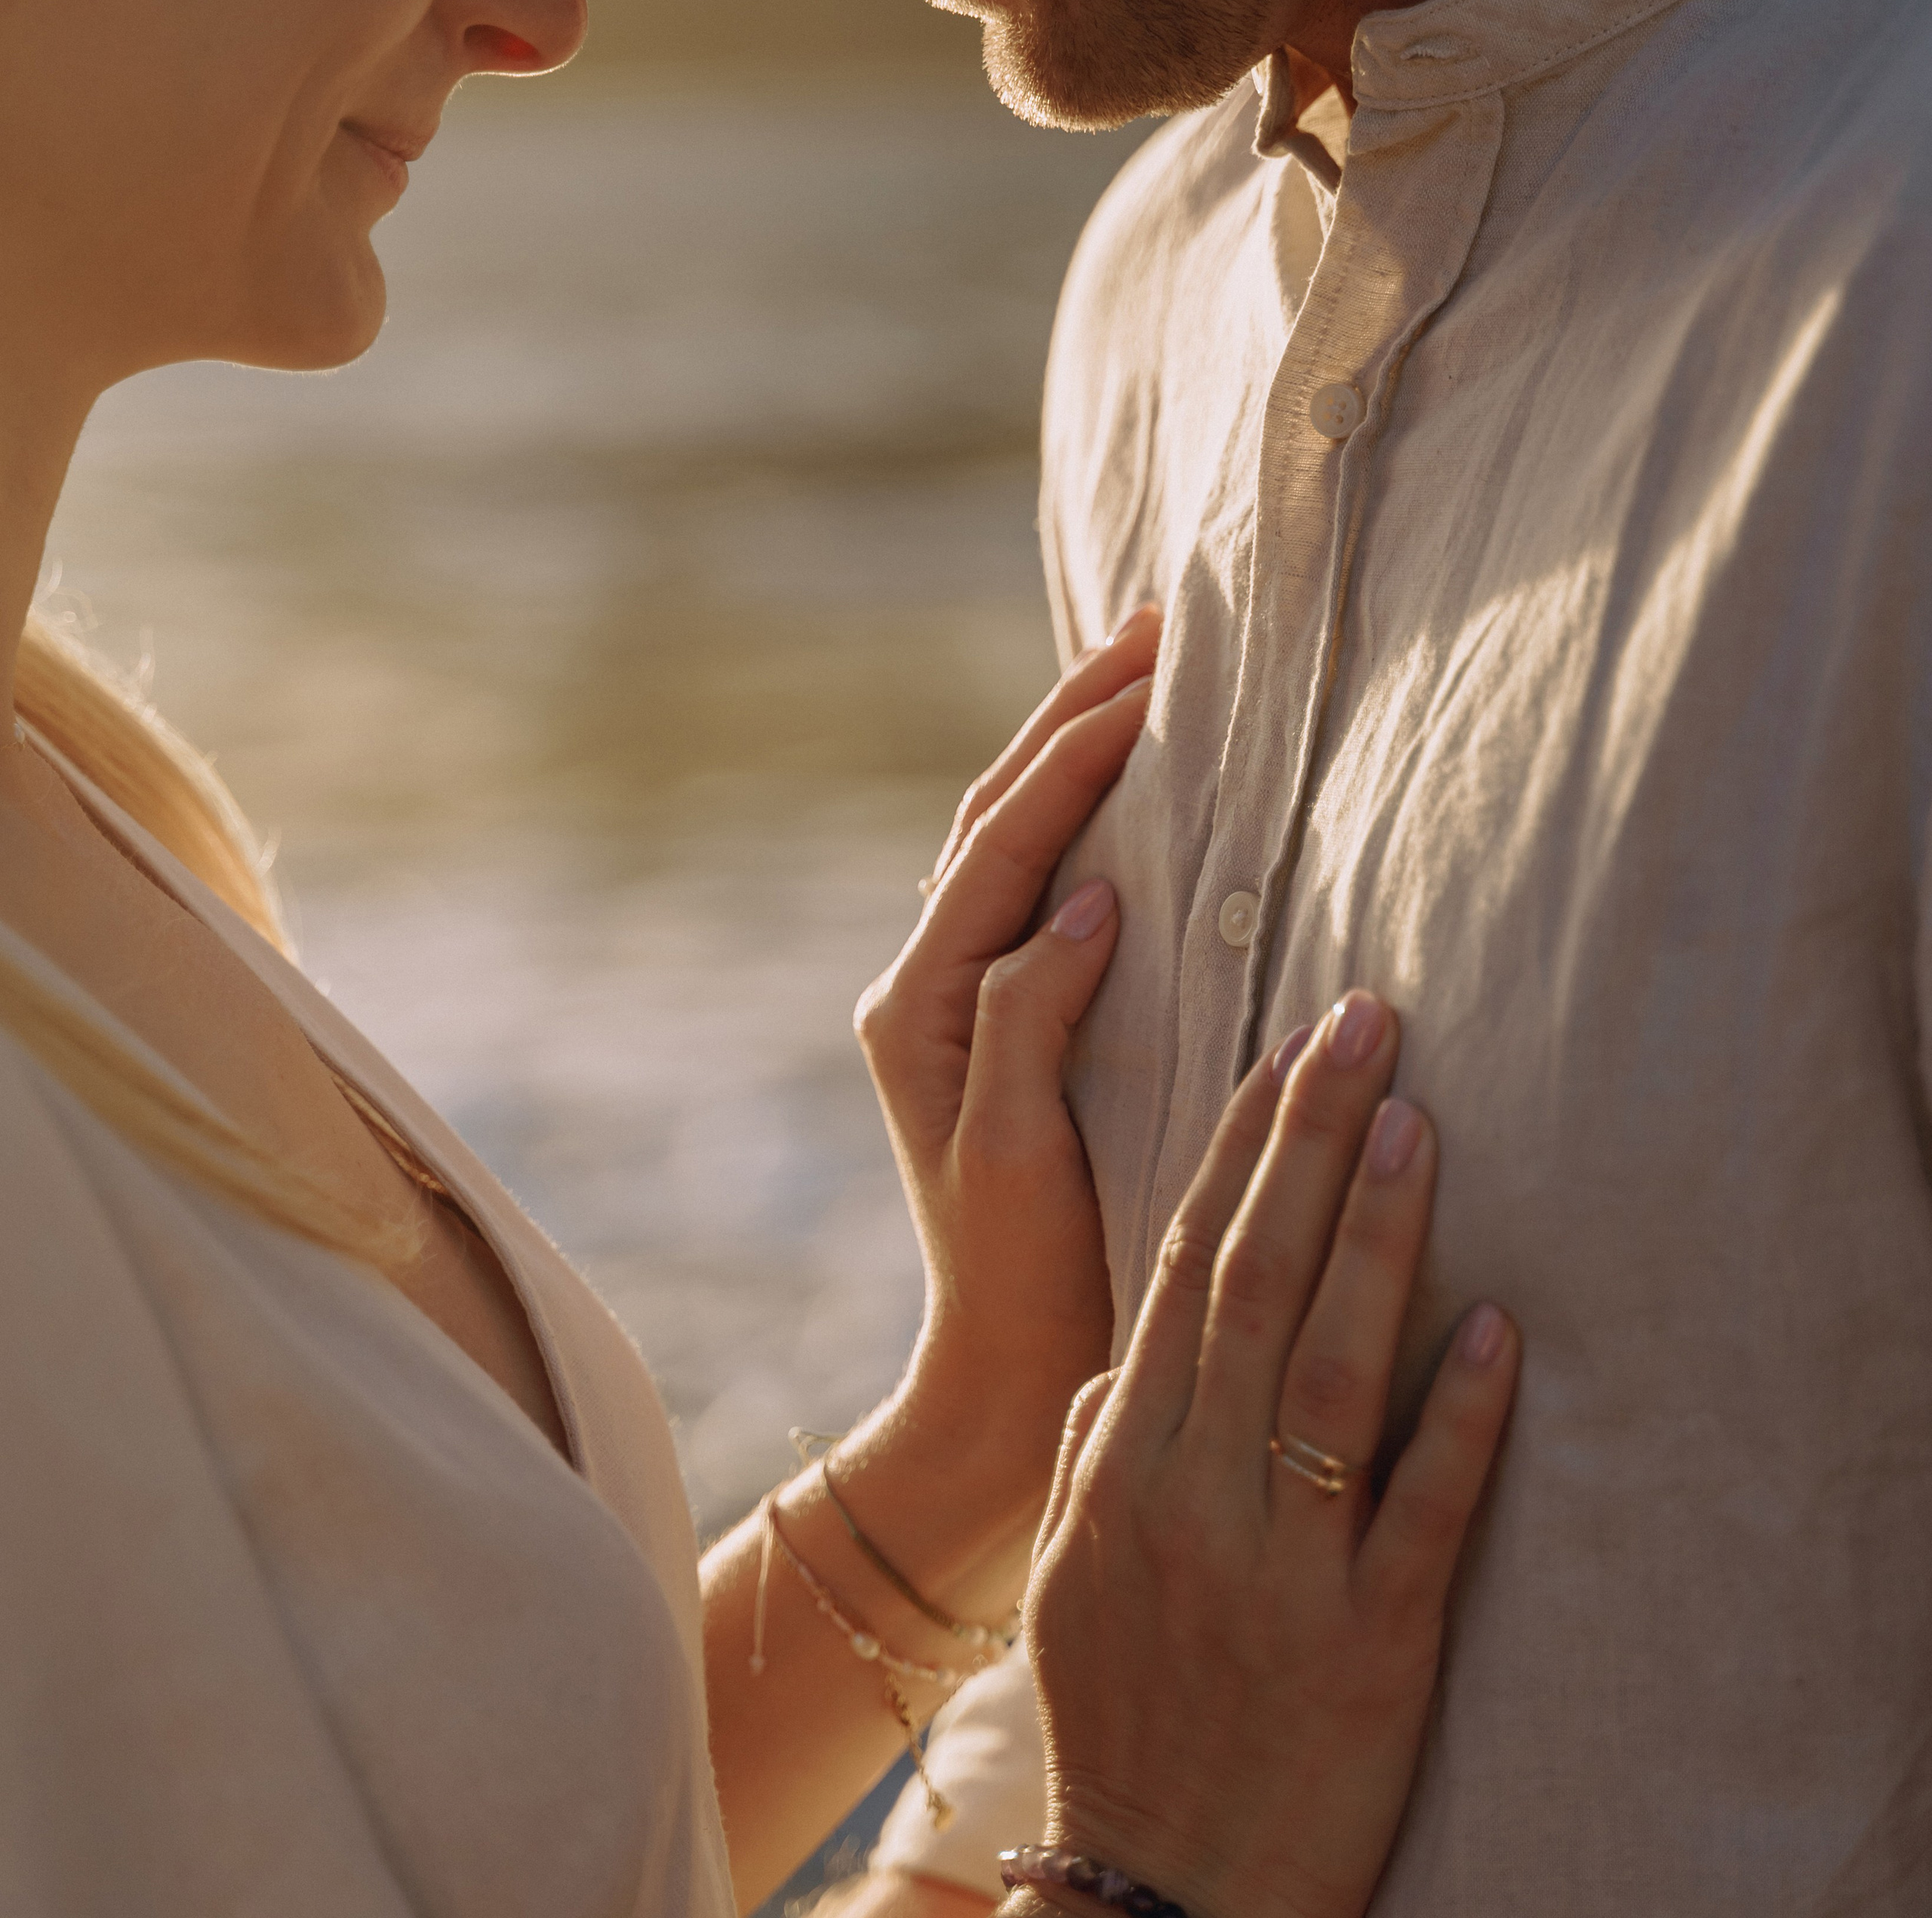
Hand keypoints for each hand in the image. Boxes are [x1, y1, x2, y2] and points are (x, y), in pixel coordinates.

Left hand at [853, 606, 1159, 1522]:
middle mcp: (925, 986)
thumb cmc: (1014, 1280)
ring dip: (1074, 753)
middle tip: (1160, 629)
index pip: (1003, 841)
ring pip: (1014, 840)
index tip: (1157, 672)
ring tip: (1148, 676)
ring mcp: (963, 1003)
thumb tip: (1085, 894)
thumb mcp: (1015, 1149)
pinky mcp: (1005, 1026)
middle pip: (997, 814)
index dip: (1077, 750)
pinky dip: (1082, 821)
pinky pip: (1037, 889)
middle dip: (1073, 715)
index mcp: (918, 1003)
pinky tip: (1135, 792)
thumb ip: (1029, 1015)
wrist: (996, 1385)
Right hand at [1027, 994, 1518, 1917]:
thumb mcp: (1069, 1571)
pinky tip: (1502, 1326)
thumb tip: (1128, 1345)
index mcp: (1122, 1461)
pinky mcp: (1370, 1644)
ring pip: (1331, 1370)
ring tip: (1420, 1122)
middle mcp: (1192, 1492)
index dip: (1239, 1146)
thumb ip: (1096, 1444)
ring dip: (1377, 1237)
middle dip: (1307, 1140)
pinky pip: (1419, 1510)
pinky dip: (1461, 1414)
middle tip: (1363, 1024)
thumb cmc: (1118, 1713)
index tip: (1287, 1049)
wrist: (1159, 1895)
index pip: (1182, 1265)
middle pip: (1253, 1281)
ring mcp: (1280, 1565)